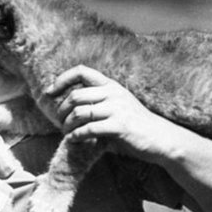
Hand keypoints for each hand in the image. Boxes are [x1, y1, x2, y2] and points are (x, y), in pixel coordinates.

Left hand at [46, 65, 169, 160]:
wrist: (161, 138)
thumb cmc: (135, 124)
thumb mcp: (118, 104)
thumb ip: (97, 101)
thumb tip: (67, 105)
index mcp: (111, 85)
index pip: (81, 71)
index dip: (61, 79)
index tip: (50, 92)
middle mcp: (113, 93)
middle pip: (75, 95)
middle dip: (61, 110)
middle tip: (59, 121)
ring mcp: (117, 109)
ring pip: (79, 113)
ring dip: (67, 125)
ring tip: (66, 132)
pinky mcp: (119, 126)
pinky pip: (89, 129)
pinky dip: (76, 136)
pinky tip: (73, 140)